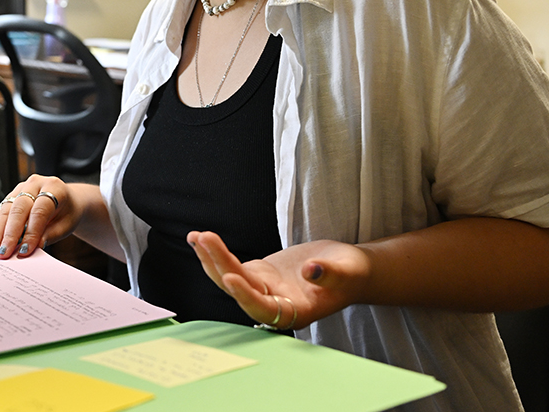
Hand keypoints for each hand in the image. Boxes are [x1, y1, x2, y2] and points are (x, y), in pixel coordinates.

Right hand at [0, 175, 77, 258]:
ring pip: (5, 210)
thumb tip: (34, 248)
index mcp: (54, 187)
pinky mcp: (10, 196)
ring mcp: (21, 188)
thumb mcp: (66, 225)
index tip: (24, 251)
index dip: (31, 232)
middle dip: (9, 234)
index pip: (39, 211)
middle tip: (3, 253)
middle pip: (18, 209)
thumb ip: (50, 235)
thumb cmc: (67, 213)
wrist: (66, 200)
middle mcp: (35, 183)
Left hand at [187, 231, 371, 329]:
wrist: (348, 269)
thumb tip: (311, 270)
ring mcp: (264, 289)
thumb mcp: (348, 272)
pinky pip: (232, 266)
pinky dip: (216, 253)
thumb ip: (330, 274)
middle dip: (221, 265)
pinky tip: (200, 238)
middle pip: (241, 289)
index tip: (230, 278)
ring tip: (196, 236)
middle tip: (206, 239)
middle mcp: (275, 304)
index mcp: (296, 312)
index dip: (246, 296)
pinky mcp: (258, 274)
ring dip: (211, 258)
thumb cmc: (352, 274)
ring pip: (231, 277)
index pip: (265, 309)